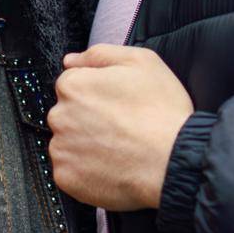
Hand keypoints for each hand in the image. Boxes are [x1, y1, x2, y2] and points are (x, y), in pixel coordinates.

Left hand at [47, 45, 193, 211]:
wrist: (173, 161)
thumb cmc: (161, 111)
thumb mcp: (141, 61)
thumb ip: (100, 54)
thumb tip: (71, 60)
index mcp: (73, 85)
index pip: (72, 84)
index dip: (97, 93)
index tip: (116, 104)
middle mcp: (59, 116)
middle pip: (67, 114)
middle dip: (87, 119)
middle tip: (120, 127)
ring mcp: (61, 149)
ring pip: (67, 143)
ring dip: (86, 145)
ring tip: (118, 149)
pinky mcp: (66, 178)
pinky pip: (70, 172)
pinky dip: (86, 172)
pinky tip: (111, 167)